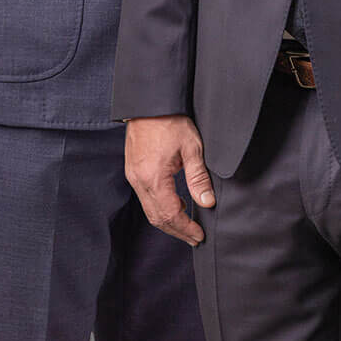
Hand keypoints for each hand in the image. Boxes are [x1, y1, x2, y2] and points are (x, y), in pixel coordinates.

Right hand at [125, 115, 215, 246]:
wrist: (149, 102)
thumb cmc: (171, 120)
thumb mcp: (192, 147)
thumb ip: (198, 178)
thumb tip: (208, 202)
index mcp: (154, 177)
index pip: (170, 214)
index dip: (186, 228)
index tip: (199, 235)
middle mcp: (139, 181)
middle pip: (157, 218)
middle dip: (177, 231)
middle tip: (195, 238)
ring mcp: (133, 177)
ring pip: (149, 210)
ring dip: (168, 221)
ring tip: (187, 225)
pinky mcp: (133, 171)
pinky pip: (145, 198)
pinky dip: (160, 207)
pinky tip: (175, 205)